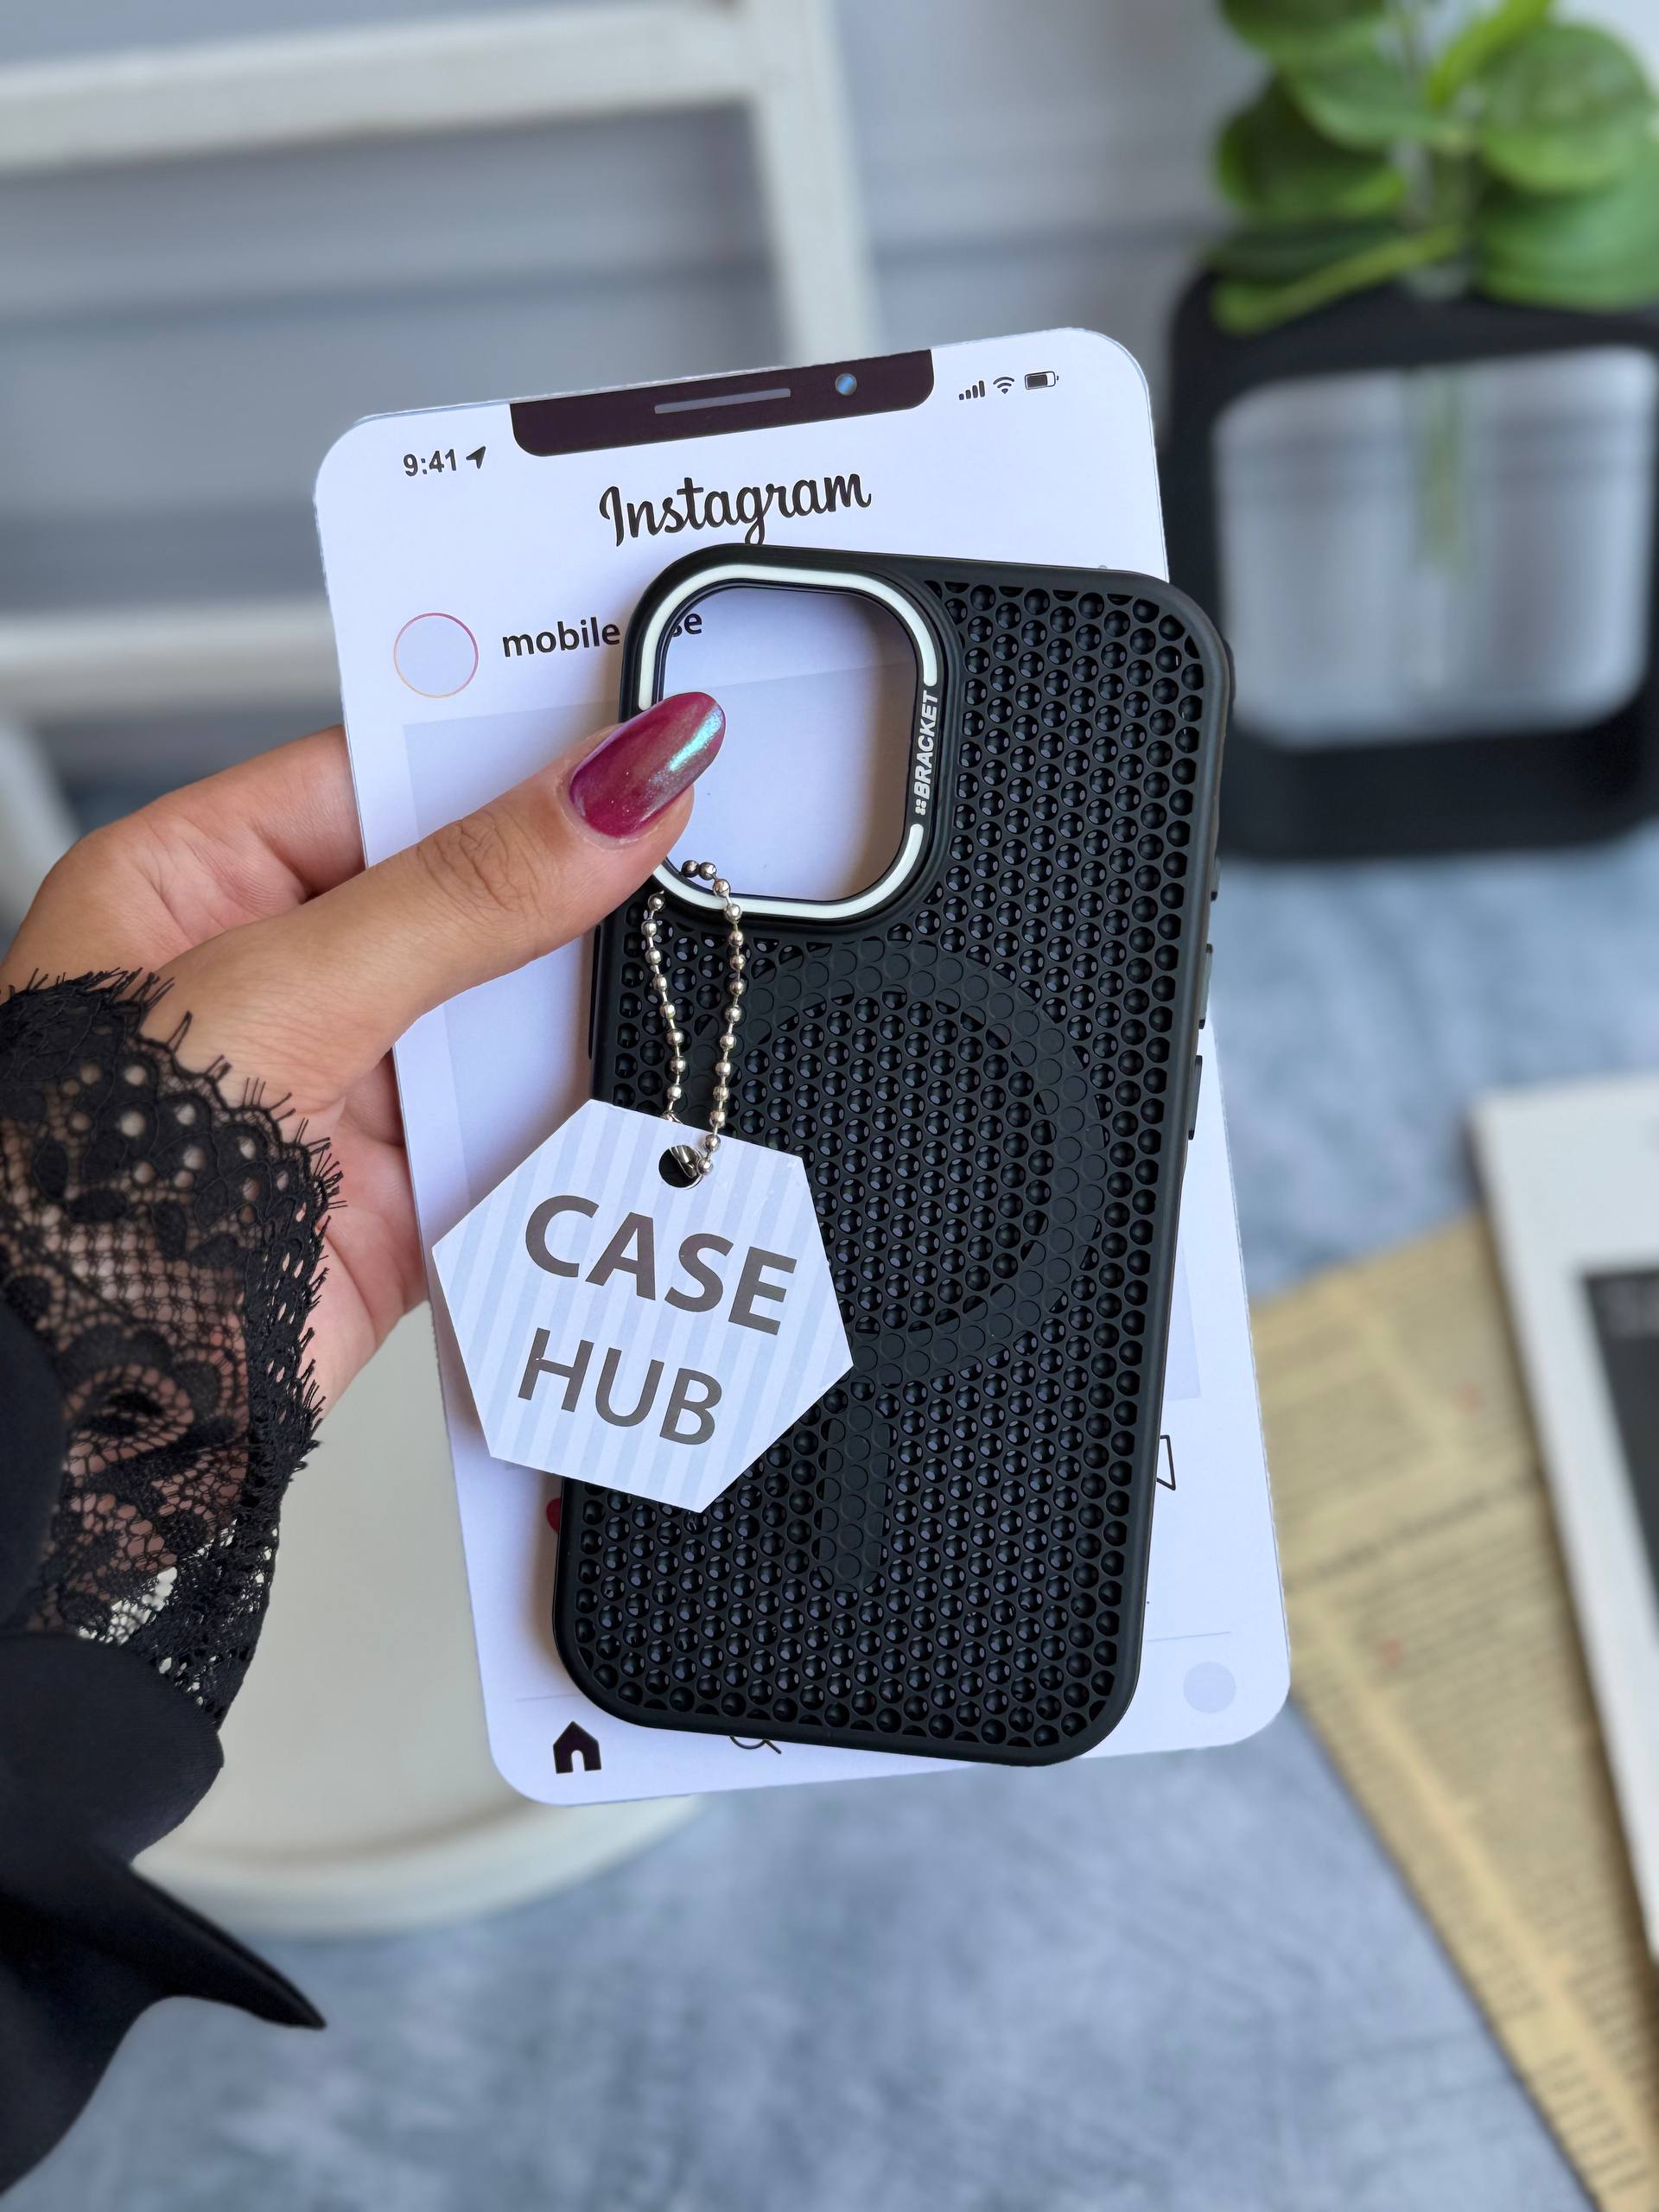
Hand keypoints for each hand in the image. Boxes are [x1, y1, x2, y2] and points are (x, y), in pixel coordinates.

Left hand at [0, 694, 724, 1409]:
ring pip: (512, 1012)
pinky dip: (588, 1115)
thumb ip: (467, 893)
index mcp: (200, 882)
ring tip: (685, 959)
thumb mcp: (287, 991)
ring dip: (589, 1005)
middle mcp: (278, 975)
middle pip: (465, 891)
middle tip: (691, 842)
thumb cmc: (85, 1186)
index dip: (510, 751)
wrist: (94, 1399)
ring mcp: (348, 1085)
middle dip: (574, 884)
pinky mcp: (409, 1192)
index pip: (385, 774)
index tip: (636, 726)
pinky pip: (528, 1126)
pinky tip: (647, 1078)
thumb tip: (610, 791)